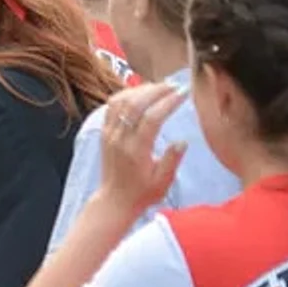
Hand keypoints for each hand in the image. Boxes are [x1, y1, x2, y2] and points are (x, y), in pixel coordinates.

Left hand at [94, 82, 188, 217]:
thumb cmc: (142, 193)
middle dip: (157, 90)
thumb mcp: (162, 183)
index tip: (183, 93)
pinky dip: (126, 94)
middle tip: (174, 85)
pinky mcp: (104, 132)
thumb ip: (172, 161)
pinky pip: (112, 105)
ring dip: (141, 89)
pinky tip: (140, 92)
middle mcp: (120, 139)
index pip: (152, 118)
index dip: (169, 102)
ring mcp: (109, 133)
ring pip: (122, 101)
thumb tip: (182, 141)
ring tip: (160, 87)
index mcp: (136, 151)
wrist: (114, 200)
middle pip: (136, 103)